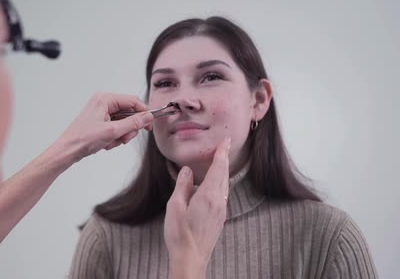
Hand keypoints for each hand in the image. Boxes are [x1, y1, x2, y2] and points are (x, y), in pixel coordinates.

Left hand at [58, 92, 153, 161]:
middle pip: (129, 113)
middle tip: (124, 138)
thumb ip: (133, 123)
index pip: (133, 101)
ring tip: (111, 142)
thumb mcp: (112, 131)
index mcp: (105, 99)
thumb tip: (147, 117)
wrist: (67, 151)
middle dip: (129, 128)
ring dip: (121, 135)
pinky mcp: (101, 122)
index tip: (149, 126)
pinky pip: (117, 128)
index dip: (143, 113)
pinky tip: (106, 144)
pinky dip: (115, 137)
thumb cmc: (82, 139)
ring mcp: (102, 112)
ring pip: (124, 122)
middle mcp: (103, 103)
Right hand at [164, 137, 230, 278]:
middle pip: (223, 175)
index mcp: (208, 196)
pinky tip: (214, 184)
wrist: (190, 258)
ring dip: (222, 171)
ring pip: (224, 185)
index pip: (218, 168)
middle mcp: (218, 202)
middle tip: (224, 145)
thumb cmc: (180, 235)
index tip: (225, 141)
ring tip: (219, 161)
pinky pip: (222, 195)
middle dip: (224, 158)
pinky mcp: (219, 218)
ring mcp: (220, 211)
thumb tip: (186, 171)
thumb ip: (182, 186)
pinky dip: (220, 183)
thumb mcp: (175, 206)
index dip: (221, 153)